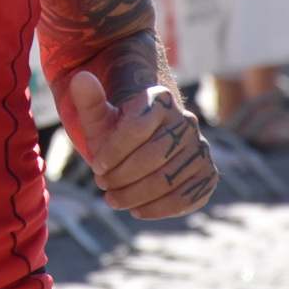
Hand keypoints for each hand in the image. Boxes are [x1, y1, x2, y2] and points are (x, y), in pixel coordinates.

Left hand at [69, 71, 216, 218]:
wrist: (141, 145)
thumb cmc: (115, 130)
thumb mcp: (97, 117)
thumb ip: (88, 100)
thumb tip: (81, 78)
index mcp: (160, 100)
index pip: (136, 129)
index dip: (113, 152)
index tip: (95, 166)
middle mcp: (186, 121)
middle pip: (153, 157)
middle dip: (122, 176)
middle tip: (103, 185)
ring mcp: (200, 148)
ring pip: (168, 179)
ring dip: (136, 195)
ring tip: (113, 199)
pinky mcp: (207, 174)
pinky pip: (187, 197)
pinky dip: (159, 209)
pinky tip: (137, 210)